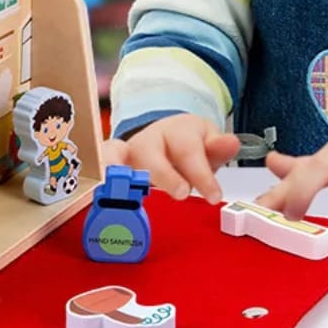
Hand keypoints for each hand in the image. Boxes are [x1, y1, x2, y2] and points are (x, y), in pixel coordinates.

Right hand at [103, 115, 239, 203]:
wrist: (165, 136)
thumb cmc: (188, 146)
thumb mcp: (207, 144)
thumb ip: (217, 148)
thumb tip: (231, 143)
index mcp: (177, 130)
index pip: (188, 150)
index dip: (201, 174)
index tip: (213, 196)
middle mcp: (148, 138)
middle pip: (151, 153)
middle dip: (165, 173)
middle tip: (182, 193)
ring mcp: (126, 151)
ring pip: (116, 155)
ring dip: (118, 171)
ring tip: (120, 191)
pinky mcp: (110, 163)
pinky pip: (98, 164)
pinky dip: (95, 173)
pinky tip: (96, 190)